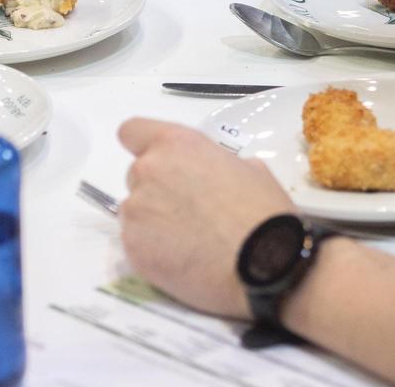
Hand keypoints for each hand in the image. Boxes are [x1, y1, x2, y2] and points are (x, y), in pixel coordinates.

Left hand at [118, 118, 294, 317]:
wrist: (261, 263)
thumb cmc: (262, 210)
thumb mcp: (251, 170)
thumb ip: (216, 164)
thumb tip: (213, 176)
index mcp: (176, 144)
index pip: (132, 131)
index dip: (144, 146)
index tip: (162, 163)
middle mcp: (148, 171)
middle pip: (137, 175)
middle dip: (157, 189)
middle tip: (189, 211)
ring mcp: (136, 211)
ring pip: (136, 211)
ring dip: (154, 222)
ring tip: (189, 242)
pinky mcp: (132, 248)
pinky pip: (137, 243)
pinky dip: (154, 250)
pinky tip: (185, 260)